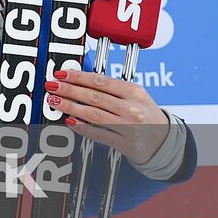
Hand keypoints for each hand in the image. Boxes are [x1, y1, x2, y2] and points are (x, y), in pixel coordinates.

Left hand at [47, 69, 168, 164]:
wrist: (165, 141)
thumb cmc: (146, 114)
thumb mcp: (135, 95)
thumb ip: (111, 88)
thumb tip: (80, 80)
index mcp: (134, 91)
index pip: (101, 80)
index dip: (78, 76)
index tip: (61, 74)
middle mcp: (132, 108)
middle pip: (94, 96)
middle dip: (69, 90)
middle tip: (52, 86)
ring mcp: (129, 127)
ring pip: (94, 114)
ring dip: (71, 107)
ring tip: (55, 101)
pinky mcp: (125, 144)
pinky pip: (99, 134)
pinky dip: (82, 127)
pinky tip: (70, 121)